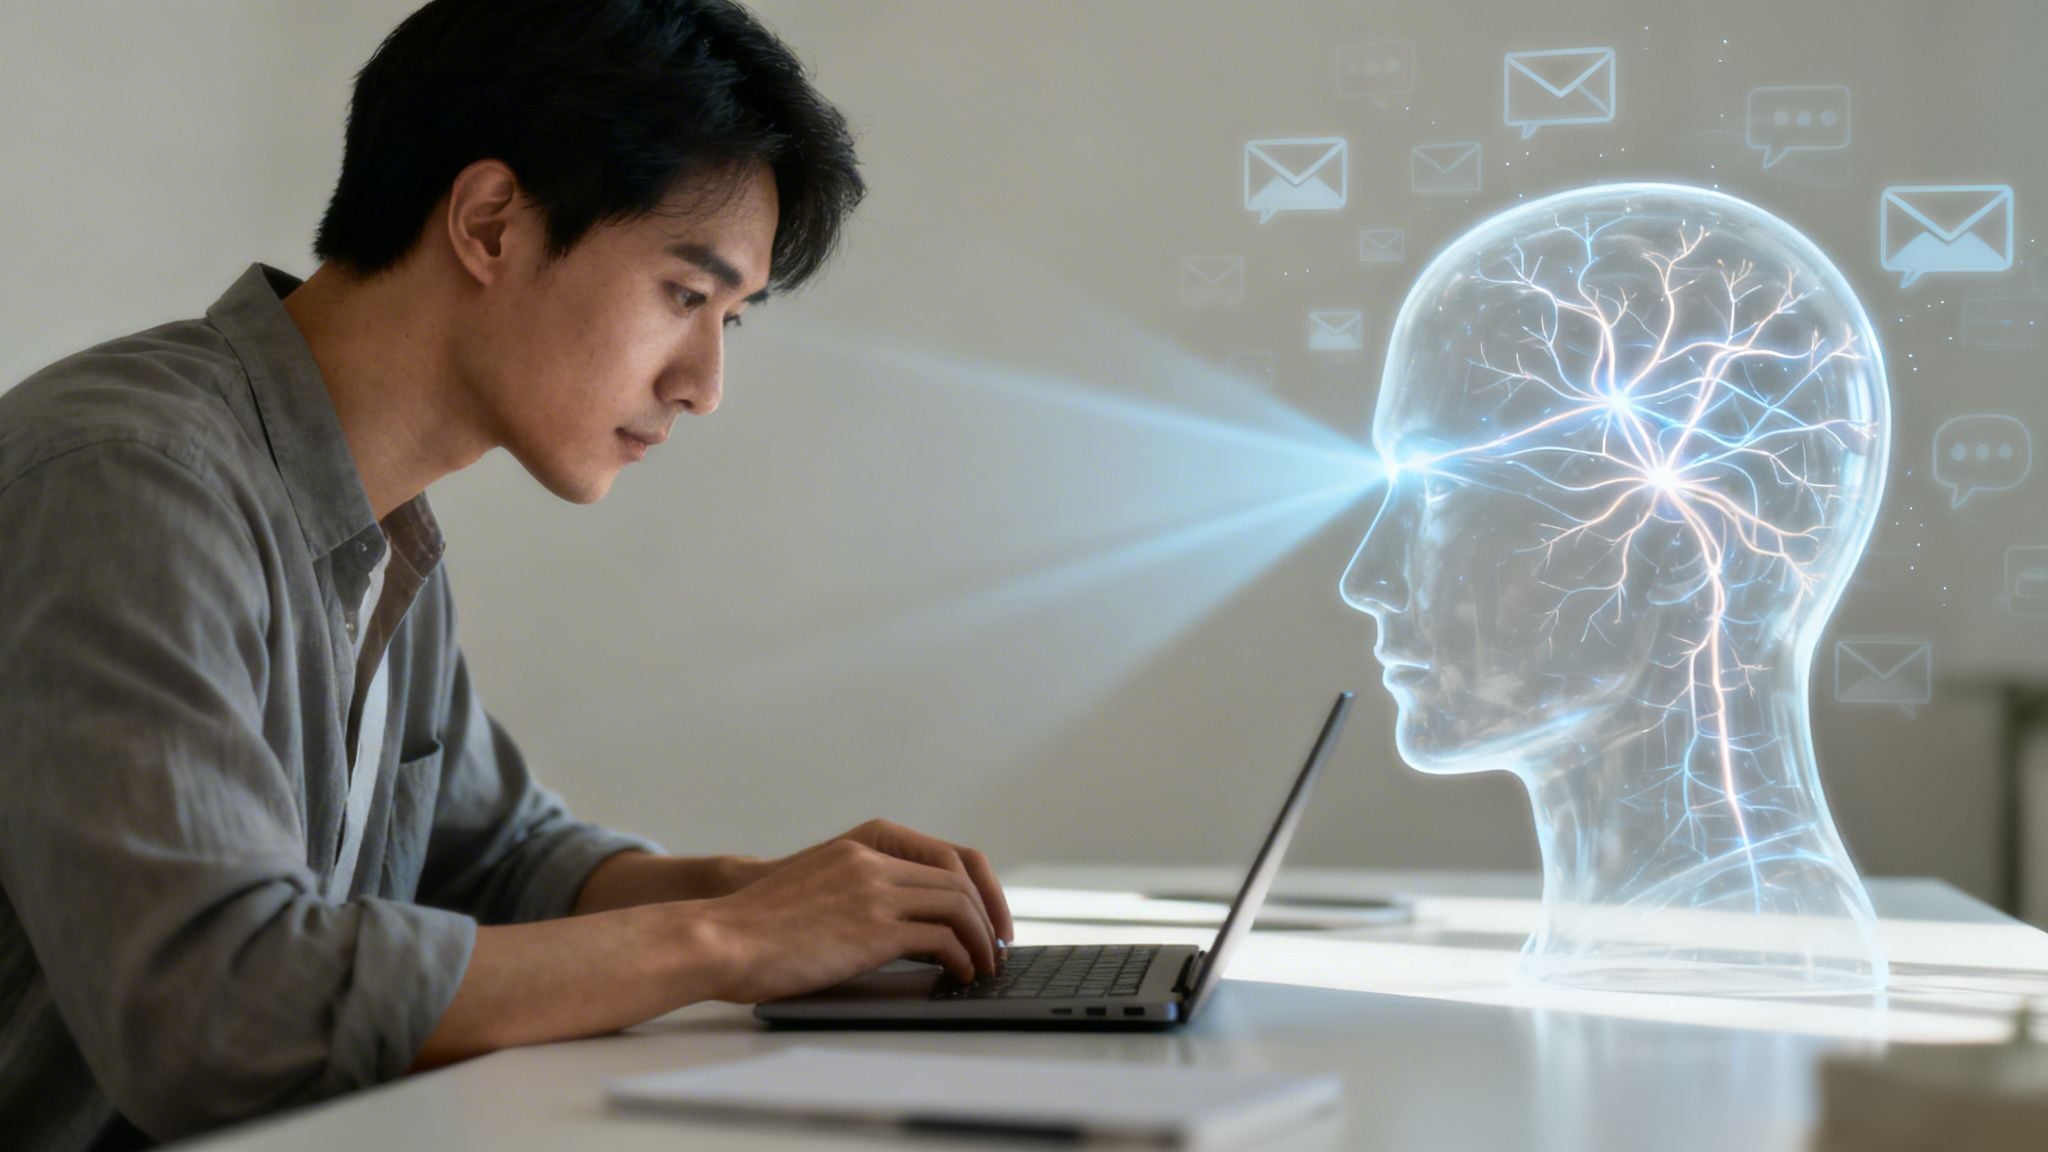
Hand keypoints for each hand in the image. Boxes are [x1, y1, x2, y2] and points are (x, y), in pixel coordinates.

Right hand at [730, 819, 1013, 943]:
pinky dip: (961, 956)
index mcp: (861, 847)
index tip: (986, 917)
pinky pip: (941, 938)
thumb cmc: (759, 928)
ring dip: (981, 939)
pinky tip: (959, 974)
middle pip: (959, 879)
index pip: (944, 856)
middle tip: (997, 947)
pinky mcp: (872, 930)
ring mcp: (874, 893)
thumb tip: (908, 930)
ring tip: (984, 966)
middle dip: (988, 915)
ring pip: (957, 906)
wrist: (721, 938)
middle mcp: (872, 862)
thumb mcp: (817, 888)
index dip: (977, 889)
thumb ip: (860, 892)